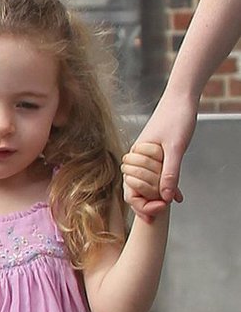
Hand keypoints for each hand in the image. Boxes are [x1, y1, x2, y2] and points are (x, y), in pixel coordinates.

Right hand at [126, 95, 194, 219]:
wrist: (181, 98)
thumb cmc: (176, 118)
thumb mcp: (176, 147)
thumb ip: (170, 172)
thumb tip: (166, 197)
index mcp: (136, 156)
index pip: (130, 190)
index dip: (142, 205)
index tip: (157, 212)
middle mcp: (137, 158)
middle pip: (136, 190)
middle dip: (149, 202)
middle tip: (167, 208)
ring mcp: (146, 157)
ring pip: (146, 185)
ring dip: (157, 195)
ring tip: (173, 201)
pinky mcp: (157, 156)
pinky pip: (157, 177)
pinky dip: (166, 186)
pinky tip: (178, 194)